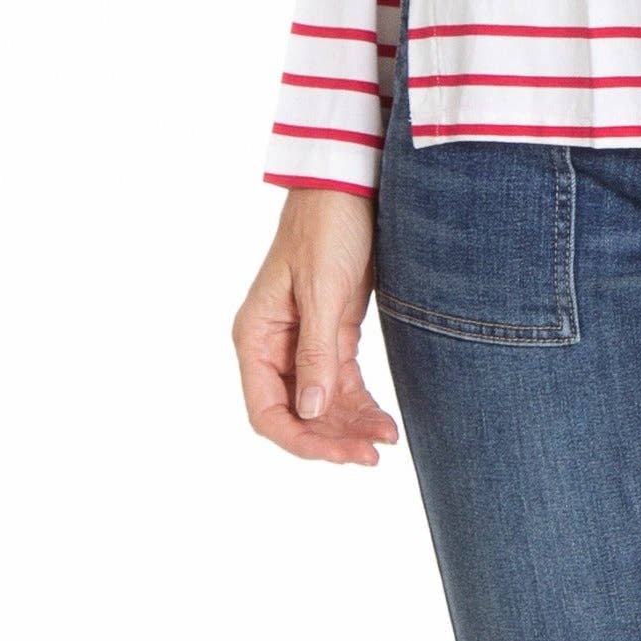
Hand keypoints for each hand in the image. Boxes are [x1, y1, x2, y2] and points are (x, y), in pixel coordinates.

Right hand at [233, 189, 401, 465]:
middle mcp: (274, 346)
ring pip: (322, 403)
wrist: (351, 185)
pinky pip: (342, 383)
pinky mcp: (333, 333)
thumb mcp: (323, 290)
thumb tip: (308, 412)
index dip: (300, 440)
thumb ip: (315, 352)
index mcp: (255, 337)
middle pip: (297, 414)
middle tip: (371, 456)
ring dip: (350, 426)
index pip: (266, 411)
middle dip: (331, 438)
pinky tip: (385, 422)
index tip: (338, 454)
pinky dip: (361, 404)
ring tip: (385, 442)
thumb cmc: (327, 227)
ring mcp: (303, 342)